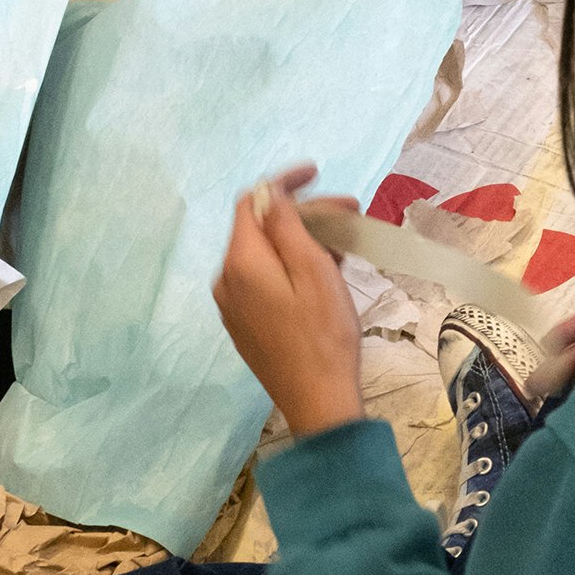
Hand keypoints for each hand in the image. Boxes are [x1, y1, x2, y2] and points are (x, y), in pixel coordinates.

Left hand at [213, 168, 366, 438]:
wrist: (318, 400)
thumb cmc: (323, 333)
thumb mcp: (312, 269)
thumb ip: (285, 223)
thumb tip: (267, 189)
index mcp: (241, 261)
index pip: (252, 201)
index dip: (284, 182)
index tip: (318, 174)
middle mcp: (226, 280)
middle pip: (260, 228)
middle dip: (302, 213)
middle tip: (348, 213)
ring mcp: (232, 306)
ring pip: (264, 255)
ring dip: (300, 240)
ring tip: (343, 245)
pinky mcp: (245, 325)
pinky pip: (263, 281)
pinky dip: (290, 267)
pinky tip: (324, 273)